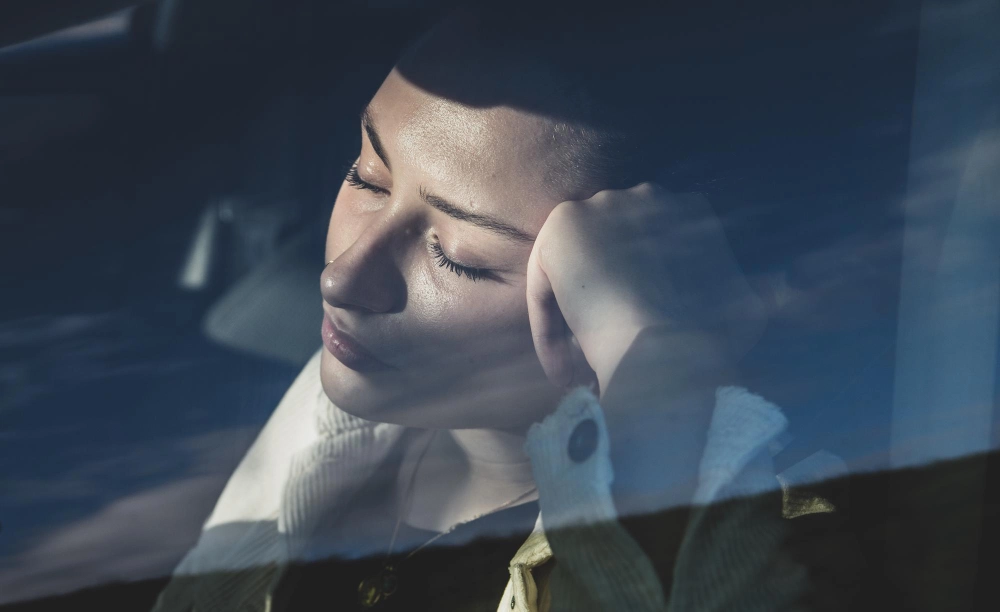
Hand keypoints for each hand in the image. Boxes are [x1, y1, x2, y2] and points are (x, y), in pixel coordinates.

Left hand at [526, 183, 765, 394]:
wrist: (665, 350)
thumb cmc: (709, 339)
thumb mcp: (748, 308)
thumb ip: (764, 291)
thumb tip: (792, 283)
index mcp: (690, 207)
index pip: (646, 256)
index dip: (639, 305)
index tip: (639, 346)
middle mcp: (644, 194)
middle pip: (607, 261)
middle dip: (604, 308)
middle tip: (601, 362)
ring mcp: (600, 205)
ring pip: (574, 273)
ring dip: (572, 322)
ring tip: (577, 373)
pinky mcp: (561, 227)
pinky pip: (544, 280)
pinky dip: (548, 324)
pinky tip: (561, 367)